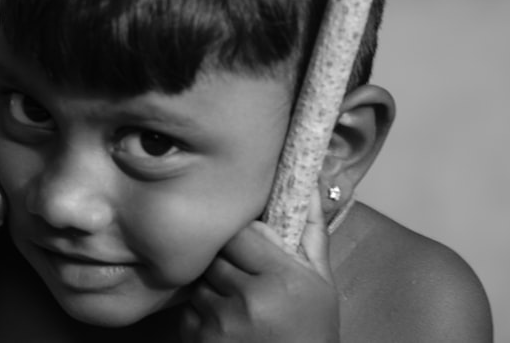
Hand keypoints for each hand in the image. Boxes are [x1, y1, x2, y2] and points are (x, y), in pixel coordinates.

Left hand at [181, 190, 338, 341]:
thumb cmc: (312, 331)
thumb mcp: (320, 283)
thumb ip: (310, 232)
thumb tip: (306, 183)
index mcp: (282, 278)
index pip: (240, 232)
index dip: (244, 240)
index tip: (254, 252)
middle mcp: (249, 299)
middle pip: (216, 255)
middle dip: (228, 263)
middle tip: (246, 280)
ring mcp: (221, 323)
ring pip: (201, 280)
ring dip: (214, 287)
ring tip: (239, 304)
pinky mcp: (200, 340)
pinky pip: (189, 308)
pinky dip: (202, 313)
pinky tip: (227, 324)